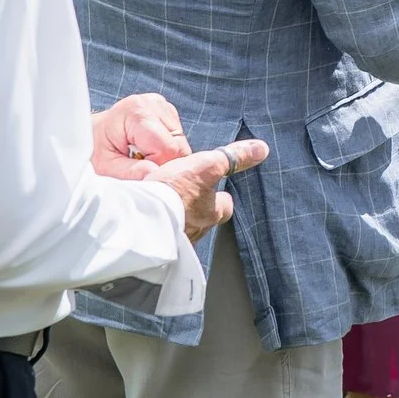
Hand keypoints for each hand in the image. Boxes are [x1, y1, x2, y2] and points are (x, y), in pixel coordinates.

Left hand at [90, 94, 190, 179]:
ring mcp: (162, 105)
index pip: (167, 148)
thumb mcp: (106, 166)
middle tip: (140, 164)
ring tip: (141, 154)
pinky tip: (148, 146)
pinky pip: (179, 137)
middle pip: (178, 144)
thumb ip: (130, 172)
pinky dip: (166, 147)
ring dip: (165, 154)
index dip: (157, 166)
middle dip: (163, 161)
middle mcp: (153, 103)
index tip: (140, 170)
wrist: (91, 132)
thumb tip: (155, 174)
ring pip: (181, 142)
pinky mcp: (167, 110)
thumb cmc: (95, 149)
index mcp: (136, 112)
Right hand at [147, 138, 269, 242]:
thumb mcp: (206, 166)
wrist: (137, 218)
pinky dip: (157, 230)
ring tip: (165, 211)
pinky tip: (148, 223)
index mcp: (211, 213)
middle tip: (187, 200)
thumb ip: (233, 158)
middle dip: (197, 211)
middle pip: (203, 221)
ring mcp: (175, 243)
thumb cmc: (173, 191)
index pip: (225, 207)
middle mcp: (197, 231)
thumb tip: (261, 149)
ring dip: (176, 221)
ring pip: (182, 230)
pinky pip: (160, 239)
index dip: (221, 199)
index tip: (219, 193)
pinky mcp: (154, 248)